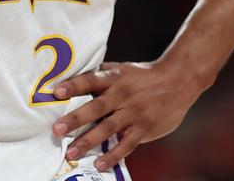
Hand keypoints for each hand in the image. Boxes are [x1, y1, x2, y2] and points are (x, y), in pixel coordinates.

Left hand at [51, 60, 205, 171]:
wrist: (178, 81)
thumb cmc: (142, 75)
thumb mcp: (120, 69)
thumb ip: (98, 75)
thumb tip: (70, 77)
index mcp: (113, 78)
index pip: (90, 80)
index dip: (73, 85)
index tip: (55, 92)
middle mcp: (122, 96)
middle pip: (95, 108)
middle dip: (75, 119)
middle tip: (57, 130)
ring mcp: (133, 113)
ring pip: (108, 129)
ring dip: (88, 141)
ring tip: (71, 153)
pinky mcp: (144, 128)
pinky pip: (126, 144)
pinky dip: (113, 155)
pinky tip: (99, 164)